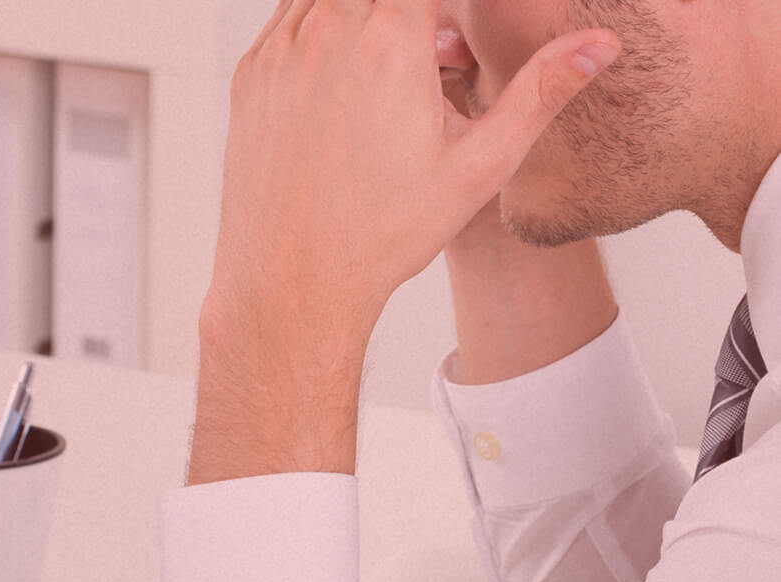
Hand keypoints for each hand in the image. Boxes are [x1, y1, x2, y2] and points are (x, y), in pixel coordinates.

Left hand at [205, 0, 618, 348]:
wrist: (291, 284)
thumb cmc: (382, 235)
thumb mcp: (479, 165)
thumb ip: (541, 91)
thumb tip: (602, 43)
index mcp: (388, 39)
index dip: (457, 2)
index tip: (459, 32)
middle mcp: (326, 31)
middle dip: (419, 8)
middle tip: (437, 54)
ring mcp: (279, 51)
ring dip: (373, 9)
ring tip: (409, 59)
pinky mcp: (249, 76)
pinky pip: (291, 16)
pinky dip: (328, 22)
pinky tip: (356, 72)